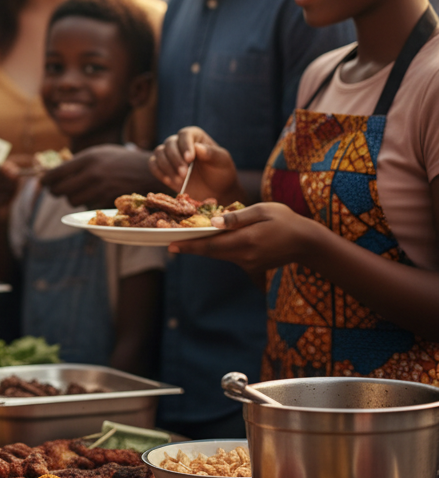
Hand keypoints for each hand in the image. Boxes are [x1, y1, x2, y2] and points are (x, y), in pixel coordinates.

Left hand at [41, 144, 155, 208]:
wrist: (147, 171)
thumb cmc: (121, 159)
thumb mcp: (99, 152)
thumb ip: (79, 161)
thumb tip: (55, 172)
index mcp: (87, 158)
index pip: (56, 173)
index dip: (46, 180)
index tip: (44, 182)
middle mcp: (91, 173)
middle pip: (60, 191)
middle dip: (55, 191)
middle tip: (55, 190)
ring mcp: (99, 189)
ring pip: (72, 200)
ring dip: (72, 198)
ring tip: (78, 191)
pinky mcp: (106, 200)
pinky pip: (87, 205)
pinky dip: (86, 202)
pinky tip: (93, 194)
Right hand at [150, 126, 241, 204]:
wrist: (215, 191)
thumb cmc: (220, 173)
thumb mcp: (222, 162)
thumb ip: (212, 153)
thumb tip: (198, 147)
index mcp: (195, 136)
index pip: (185, 134)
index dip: (185, 145)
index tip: (189, 159)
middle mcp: (180, 142)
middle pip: (169, 144)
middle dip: (175, 159)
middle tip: (184, 175)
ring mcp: (170, 155)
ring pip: (159, 153)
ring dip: (167, 167)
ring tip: (179, 180)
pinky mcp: (163, 167)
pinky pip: (153, 165)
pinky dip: (159, 172)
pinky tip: (169, 181)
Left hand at [171, 202, 316, 273]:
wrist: (307, 243)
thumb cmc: (285, 220)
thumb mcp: (262, 211)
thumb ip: (236, 217)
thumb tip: (213, 221)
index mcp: (245, 241)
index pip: (210, 244)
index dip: (189, 245)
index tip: (171, 246)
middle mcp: (244, 256)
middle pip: (210, 252)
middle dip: (190, 248)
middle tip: (170, 244)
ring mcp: (248, 263)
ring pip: (218, 255)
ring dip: (202, 249)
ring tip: (184, 241)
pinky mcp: (252, 266)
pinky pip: (229, 257)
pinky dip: (217, 250)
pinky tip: (210, 242)